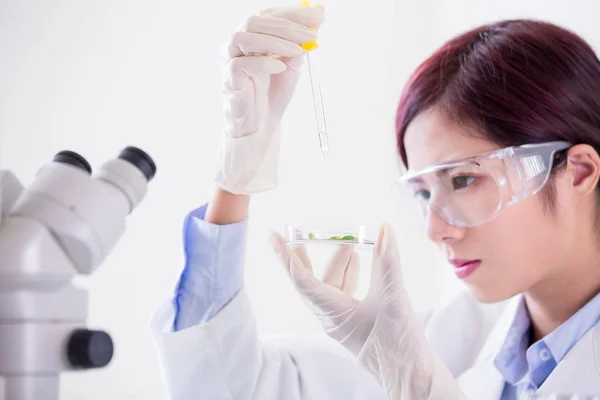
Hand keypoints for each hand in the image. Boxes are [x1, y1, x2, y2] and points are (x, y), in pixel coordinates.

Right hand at [214, 4, 324, 194]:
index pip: (267, 14)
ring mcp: (228, 61)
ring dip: (275, 41)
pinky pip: (239, 65)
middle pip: (255, 22)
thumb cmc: (272, 94)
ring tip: (298, 51)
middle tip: (311, 34)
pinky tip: (280, 67)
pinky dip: (263, 63)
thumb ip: (302, 39)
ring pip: (243, 37)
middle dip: (287, 26)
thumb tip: (319, 12)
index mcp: (251, 36)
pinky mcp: (229, 81)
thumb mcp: (293, 62)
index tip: (317, 16)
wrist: (262, 126)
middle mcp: (236, 45)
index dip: (292, 12)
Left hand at [269, 224, 465, 399]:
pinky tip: (358, 264)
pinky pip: (343, 294)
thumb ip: (387, 261)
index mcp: (333, 313)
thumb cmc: (398, 345)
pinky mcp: (356, 323)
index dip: (287, 255)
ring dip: (335, 265)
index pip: (301, 279)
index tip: (273, 237)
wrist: (411, 376)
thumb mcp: (392, 297)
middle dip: (302, 256)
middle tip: (295, 233)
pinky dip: (348, 276)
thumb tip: (384, 228)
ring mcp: (343, 321)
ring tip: (347, 245)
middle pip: (308, 282)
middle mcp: (332, 317)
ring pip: (329, 287)